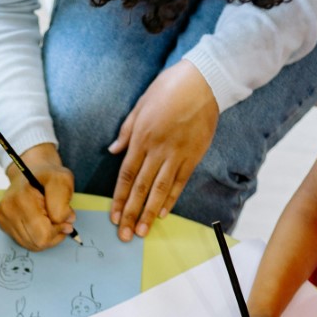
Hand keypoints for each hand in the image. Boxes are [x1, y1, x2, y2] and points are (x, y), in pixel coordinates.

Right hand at [0, 143, 76, 250]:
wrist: (28, 171)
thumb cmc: (47, 176)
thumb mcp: (62, 180)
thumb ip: (64, 202)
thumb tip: (65, 223)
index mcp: (22, 199)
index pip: (43, 235)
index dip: (59, 230)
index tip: (65, 217)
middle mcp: (8, 210)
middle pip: (37, 243)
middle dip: (53, 234)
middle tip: (59, 220)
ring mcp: (3, 218)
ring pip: (31, 245)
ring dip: (45, 236)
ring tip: (49, 219)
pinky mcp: (2, 223)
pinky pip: (24, 241)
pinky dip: (36, 235)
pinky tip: (39, 222)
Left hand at [109, 61, 218, 240]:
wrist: (203, 81)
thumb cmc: (168, 89)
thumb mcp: (139, 106)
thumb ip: (126, 131)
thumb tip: (113, 150)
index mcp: (141, 138)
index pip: (125, 176)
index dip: (119, 198)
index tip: (114, 216)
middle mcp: (157, 150)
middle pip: (140, 188)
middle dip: (131, 213)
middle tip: (124, 234)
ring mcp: (176, 154)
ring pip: (160, 189)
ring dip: (149, 212)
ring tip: (142, 231)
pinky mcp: (194, 155)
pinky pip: (180, 181)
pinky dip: (171, 198)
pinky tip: (163, 213)